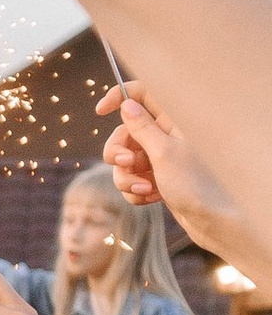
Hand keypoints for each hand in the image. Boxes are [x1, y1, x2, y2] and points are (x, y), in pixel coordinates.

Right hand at [101, 81, 271, 288]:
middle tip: (126, 163)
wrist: (213, 221)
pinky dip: (136, 190)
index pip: (142, 93)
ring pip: (125, 160)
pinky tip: (151, 199)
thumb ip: (142, 127)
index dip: (119, 98)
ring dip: (127, 177)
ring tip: (144, 189)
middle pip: (125, 132)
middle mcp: (167, 135)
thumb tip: (126, 105)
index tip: (101, 111)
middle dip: (118, 151)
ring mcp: (161, 158)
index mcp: (173, 120)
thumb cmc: (196, 184)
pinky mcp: (158, 178)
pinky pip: (132, 179)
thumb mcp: (164, 152)